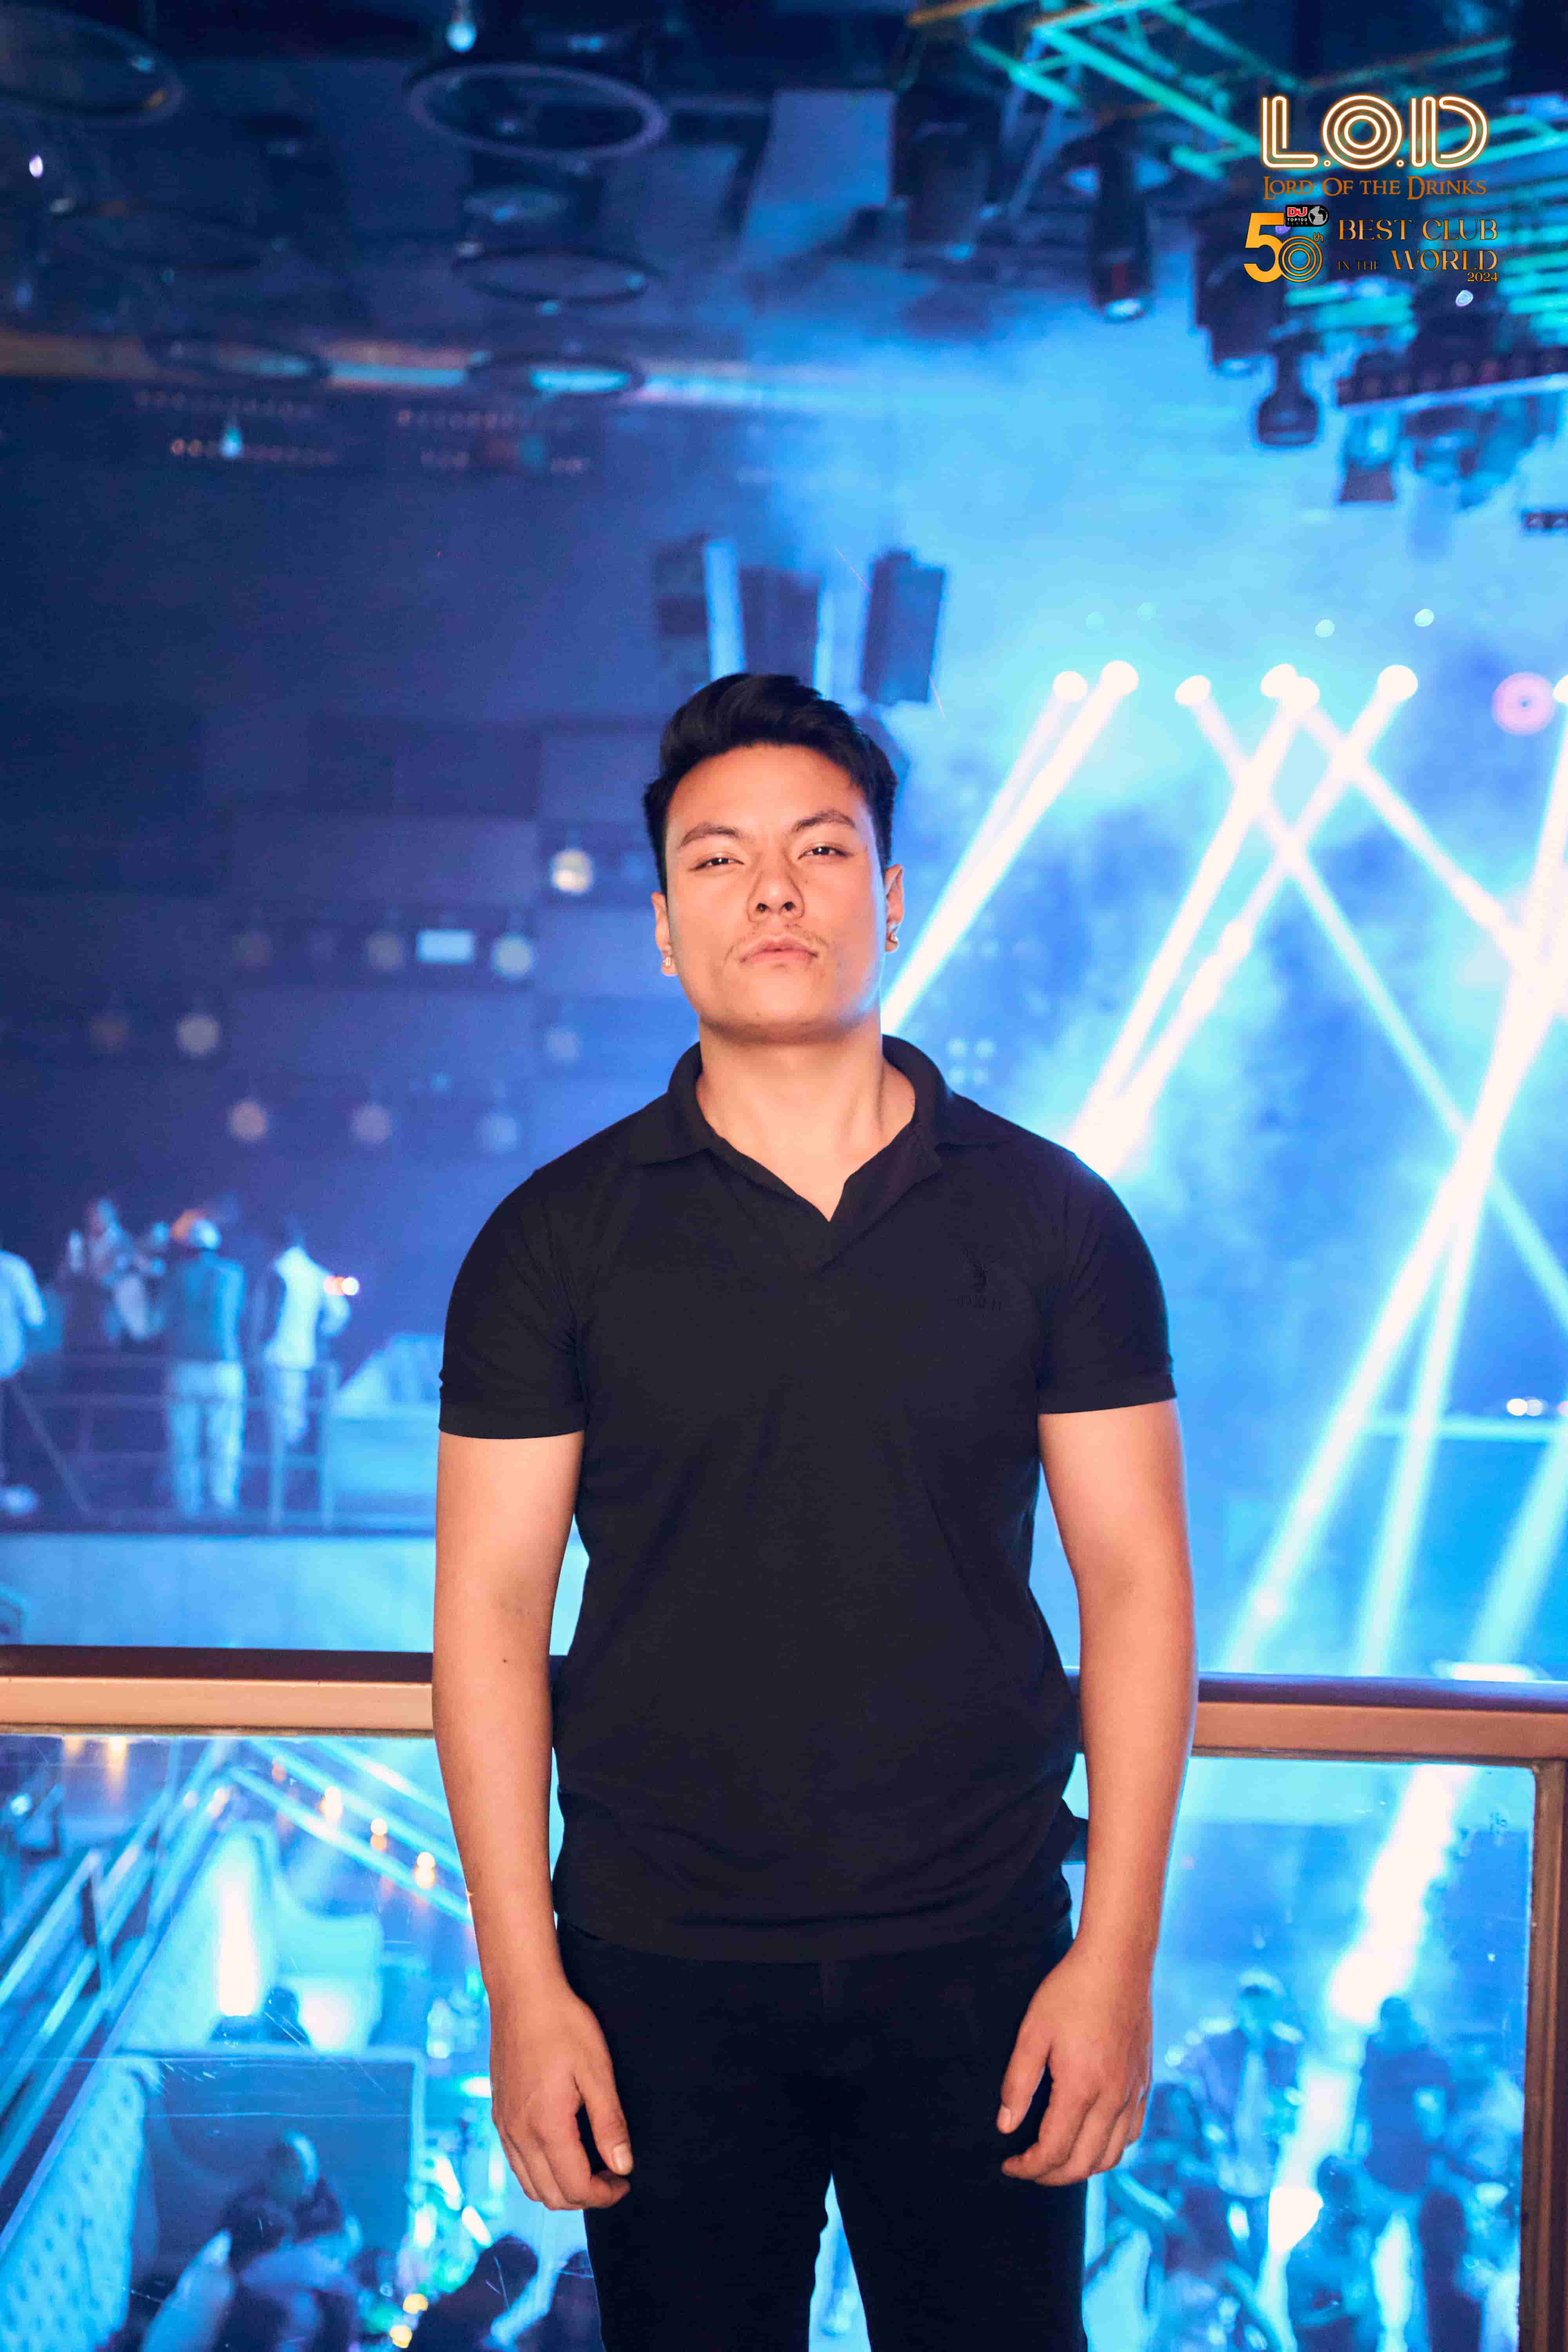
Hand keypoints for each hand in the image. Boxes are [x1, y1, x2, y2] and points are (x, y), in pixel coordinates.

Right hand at [489, 1979, 634, 2211]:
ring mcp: (504, 2126)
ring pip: (530, 2185)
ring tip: (591, 2166)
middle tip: (612, 2175)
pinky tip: (563, 2149)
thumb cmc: (564, 2025)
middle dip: (585, 2197)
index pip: (574, 2188)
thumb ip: (609, 2123)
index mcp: (545, 2126)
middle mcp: (518, 2134)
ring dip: (562, 2188)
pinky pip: (517, 2163)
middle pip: (551, 2196)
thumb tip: (622, 2167)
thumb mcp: (597, 2070)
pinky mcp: (499, 2115)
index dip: (605, 2195)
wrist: (522, 1994)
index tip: (625, 2181)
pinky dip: (541, 2171)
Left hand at [994, 1941, 1150, 2185]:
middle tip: (1027, 2168)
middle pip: (1083, 2164)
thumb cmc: (1070, 1992)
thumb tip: (1006, 2127)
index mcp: (1082, 2087)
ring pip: (1111, 2156)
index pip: (1053, 2150)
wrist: (1118, 1962)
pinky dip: (1108, 2149)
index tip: (1008, 2165)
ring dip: (1081, 2168)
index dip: (1028, 2167)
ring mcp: (1133, 2092)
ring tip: (1055, 2160)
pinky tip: (1089, 2138)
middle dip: (1051, 2176)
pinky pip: (1131, 2134)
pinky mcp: (1143, 2082)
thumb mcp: (1032, 2032)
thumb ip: (1018, 2084)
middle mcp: (1113, 2098)